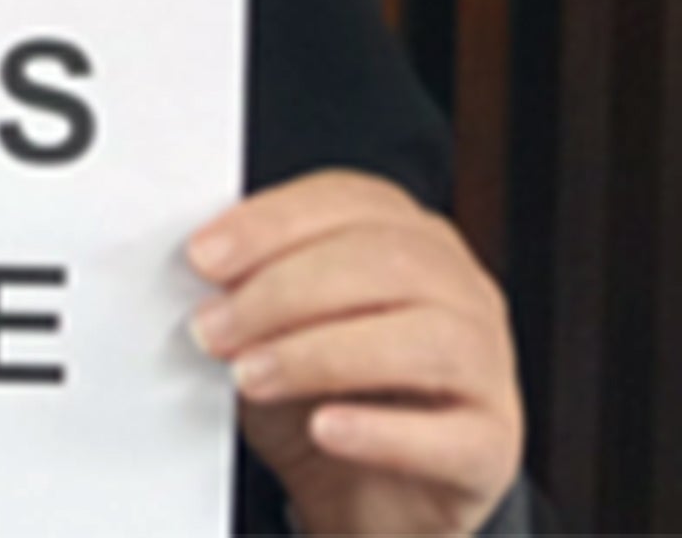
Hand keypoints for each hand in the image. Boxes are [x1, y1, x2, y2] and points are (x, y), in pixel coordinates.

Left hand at [186, 171, 522, 536]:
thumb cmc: (319, 391)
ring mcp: (487, 365)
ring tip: (251, 376)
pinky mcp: (492, 444)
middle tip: (213, 329)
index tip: (204, 256)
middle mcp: (458, 288)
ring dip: (321, 354)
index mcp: (406, 236)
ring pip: (427, 338)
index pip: (349, 201)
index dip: (272, 223)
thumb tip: (204, 269)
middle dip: (283, 292)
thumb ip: (248, 287)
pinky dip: (382, 431)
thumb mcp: (272, 327)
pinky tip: (326, 429)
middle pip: (388, 261)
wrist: (364, 494)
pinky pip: (452, 434)